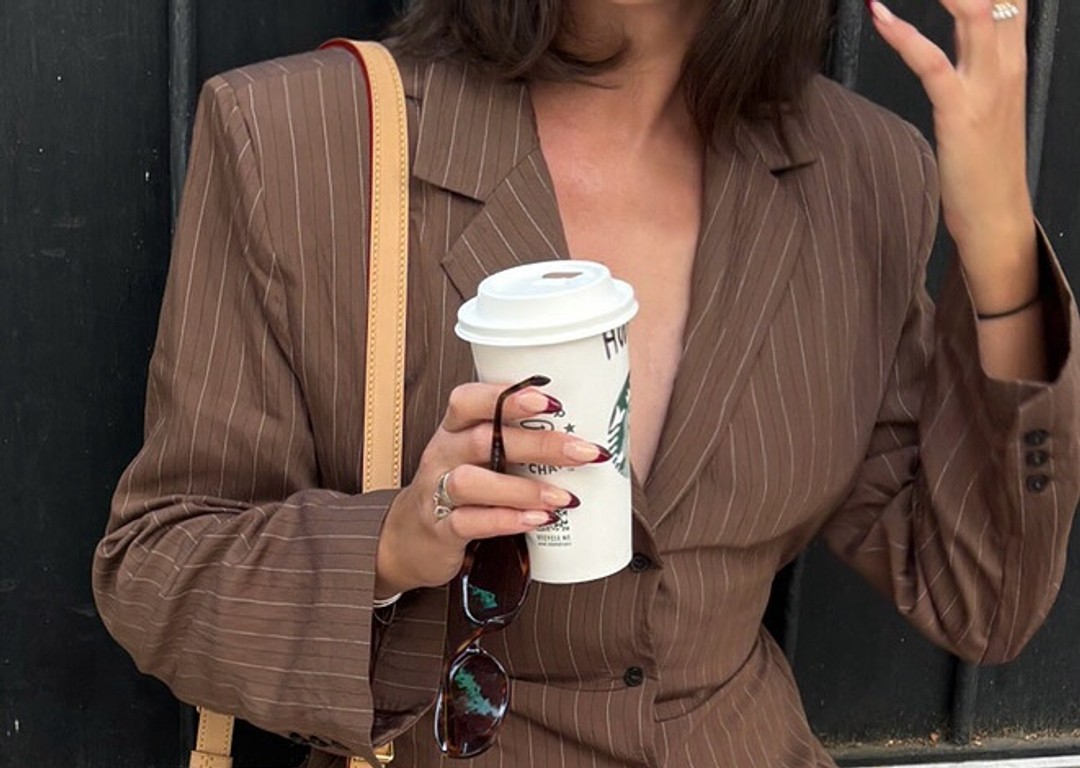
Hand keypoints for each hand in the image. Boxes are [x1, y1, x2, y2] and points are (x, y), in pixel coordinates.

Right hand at [374, 382, 606, 595]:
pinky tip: (538, 520)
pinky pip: (470, 522)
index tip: (550, 400)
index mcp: (454, 429)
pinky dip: (507, 520)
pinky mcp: (441, 529)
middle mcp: (443, 454)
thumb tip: (583, 433)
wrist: (410, 537)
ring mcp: (437, 492)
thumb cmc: (458, 488)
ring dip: (523, 488)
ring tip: (564, 497)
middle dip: (538, 443)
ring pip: (472, 481)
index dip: (507, 396)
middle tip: (583, 451)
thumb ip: (515, 441)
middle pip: (483, 438)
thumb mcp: (477, 456)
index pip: (468, 399)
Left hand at [867, 0, 1038, 310]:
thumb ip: (973, 57)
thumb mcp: (986, 97)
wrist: (995, 214)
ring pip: (974, 12)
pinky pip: (931, 61)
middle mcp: (1006, 64)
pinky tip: (879, 15)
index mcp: (1012, 59)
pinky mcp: (960, 110)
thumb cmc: (985, 162)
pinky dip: (901, 33)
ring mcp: (986, 86)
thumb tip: (956, 26)